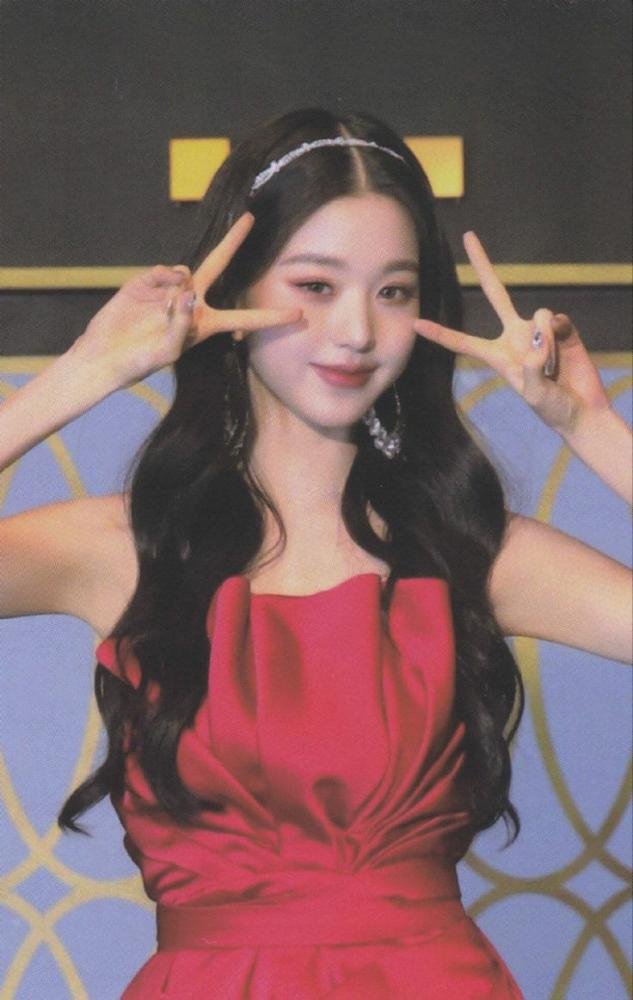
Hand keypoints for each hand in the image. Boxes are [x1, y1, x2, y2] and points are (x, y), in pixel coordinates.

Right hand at [73, 213, 302, 389]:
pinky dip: (164, 279)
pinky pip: (165, 272)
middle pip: (219, 267)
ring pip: (187, 272)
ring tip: (165, 309)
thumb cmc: (138, 362)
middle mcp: (192, 303)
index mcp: (205, 325)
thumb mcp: (166, 352)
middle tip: (250, 218)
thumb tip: (187, 291)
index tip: (299, 314)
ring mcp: (170, 290)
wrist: (103, 355)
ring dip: (181, 284)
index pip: (245, 320)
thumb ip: (181, 325)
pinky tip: (156, 293)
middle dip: (233, 242)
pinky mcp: (147, 282)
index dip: (271, 318)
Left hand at [413, 232, 610, 435]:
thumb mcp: (534, 395)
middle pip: (495, 292)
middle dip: (483, 265)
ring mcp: (538, 330)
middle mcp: (515, 336)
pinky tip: (563, 350)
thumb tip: (537, 341)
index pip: (462, 342)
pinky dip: (559, 334)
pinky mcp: (561, 329)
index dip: (440, 333)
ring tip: (552, 368)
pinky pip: (556, 320)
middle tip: (468, 237)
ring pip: (538, 315)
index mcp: (497, 356)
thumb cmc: (553, 409)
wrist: (583, 410)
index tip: (415, 323)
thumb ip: (532, 369)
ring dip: (545, 342)